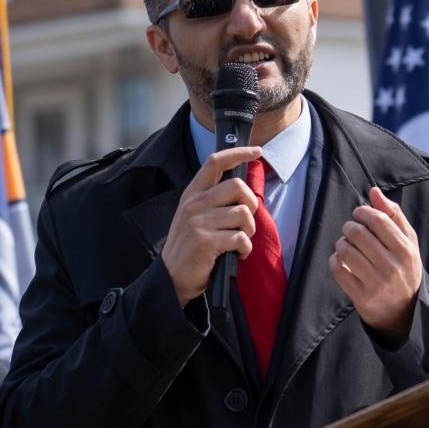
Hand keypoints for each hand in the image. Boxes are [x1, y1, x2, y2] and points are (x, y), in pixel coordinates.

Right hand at [161, 146, 261, 306]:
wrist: (171, 278)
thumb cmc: (189, 247)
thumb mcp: (192, 216)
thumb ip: (212, 200)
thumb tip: (243, 188)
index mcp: (192, 194)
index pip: (215, 162)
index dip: (238, 153)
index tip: (257, 151)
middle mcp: (194, 204)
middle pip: (237, 186)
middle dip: (252, 203)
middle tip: (247, 221)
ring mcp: (199, 222)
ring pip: (243, 214)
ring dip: (249, 231)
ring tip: (240, 241)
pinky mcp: (206, 241)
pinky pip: (241, 238)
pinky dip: (245, 249)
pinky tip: (238, 254)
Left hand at [329, 187, 422, 343]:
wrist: (405, 311)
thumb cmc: (404, 268)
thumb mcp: (408, 242)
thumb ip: (393, 214)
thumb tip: (374, 191)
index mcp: (406, 250)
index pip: (378, 220)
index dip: (362, 212)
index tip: (359, 214)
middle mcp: (392, 267)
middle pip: (358, 233)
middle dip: (349, 226)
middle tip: (351, 230)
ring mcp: (376, 283)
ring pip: (345, 251)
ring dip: (341, 243)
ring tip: (347, 245)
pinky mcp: (361, 297)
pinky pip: (337, 270)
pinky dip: (335, 261)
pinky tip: (341, 260)